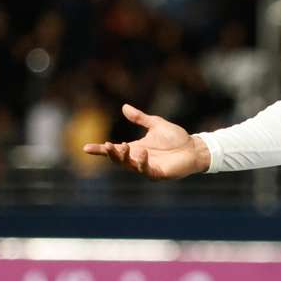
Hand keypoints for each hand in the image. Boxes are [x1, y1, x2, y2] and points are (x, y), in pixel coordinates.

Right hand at [82, 104, 210, 179]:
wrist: (194, 147)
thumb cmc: (176, 138)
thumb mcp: (156, 124)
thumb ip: (140, 118)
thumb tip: (124, 107)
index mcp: (136, 148)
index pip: (114, 150)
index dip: (100, 150)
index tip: (85, 147)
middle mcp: (139, 159)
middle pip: (119, 159)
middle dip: (111, 154)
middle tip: (106, 145)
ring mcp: (148, 167)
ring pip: (130, 166)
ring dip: (124, 157)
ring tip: (124, 146)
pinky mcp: (159, 173)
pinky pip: (147, 170)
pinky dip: (142, 163)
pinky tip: (142, 153)